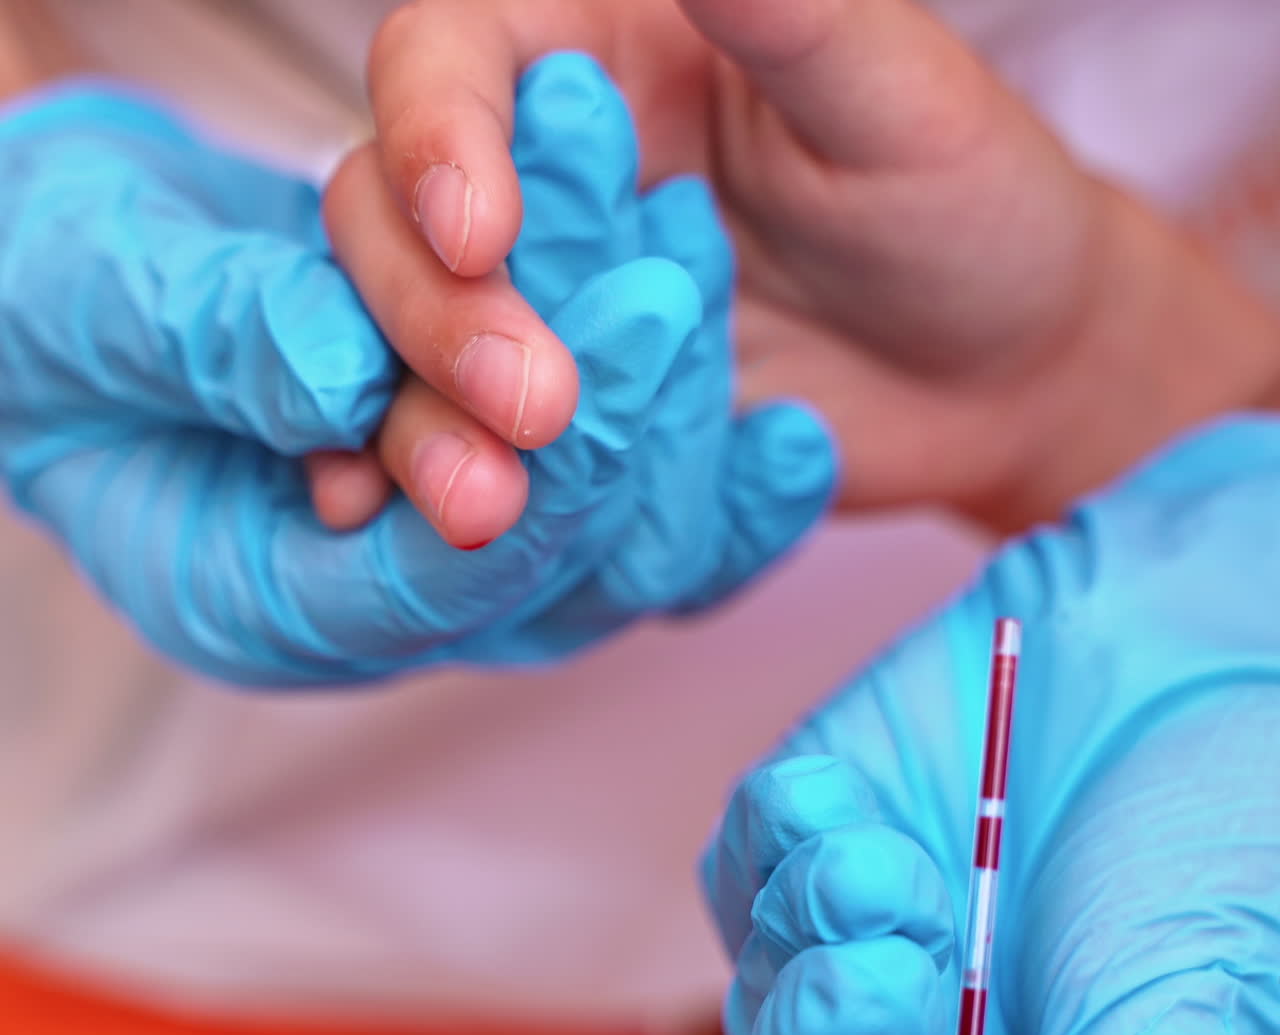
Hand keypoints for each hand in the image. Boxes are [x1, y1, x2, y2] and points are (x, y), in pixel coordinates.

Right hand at [0, 63, 830, 685]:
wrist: (81, 278)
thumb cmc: (46, 297)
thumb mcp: (83, 293)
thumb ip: (198, 333)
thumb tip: (330, 366)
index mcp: (258, 600)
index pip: (418, 581)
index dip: (504, 489)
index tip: (574, 375)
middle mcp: (373, 602)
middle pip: (531, 567)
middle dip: (598, 436)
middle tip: (671, 294)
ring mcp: (440, 556)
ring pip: (593, 543)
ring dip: (655, 422)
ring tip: (702, 281)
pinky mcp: (492, 492)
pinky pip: (619, 512)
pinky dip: (698, 472)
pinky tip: (788, 433)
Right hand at [353, 0, 1279, 530]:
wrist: (996, 371)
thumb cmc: (964, 206)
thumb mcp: (892, 95)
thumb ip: (782, 7)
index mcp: (589, 62)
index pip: (442, 65)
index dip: (431, 142)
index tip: (481, 238)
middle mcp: (539, 191)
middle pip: (388, 229)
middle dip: (432, 322)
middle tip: (532, 408)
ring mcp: (545, 319)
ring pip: (409, 360)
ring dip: (419, 434)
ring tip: (485, 510)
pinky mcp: (566, 428)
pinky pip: (477, 458)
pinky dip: (451, 498)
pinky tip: (447, 539)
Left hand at [702, 413, 1279, 1034]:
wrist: (1180, 662)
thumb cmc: (1219, 858)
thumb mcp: (1195, 1032)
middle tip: (892, 978)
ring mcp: (843, 950)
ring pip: (754, 991)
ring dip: (818, 929)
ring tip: (905, 868)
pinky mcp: (806, 839)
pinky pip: (741, 859)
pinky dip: (782, 835)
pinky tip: (853, 801)